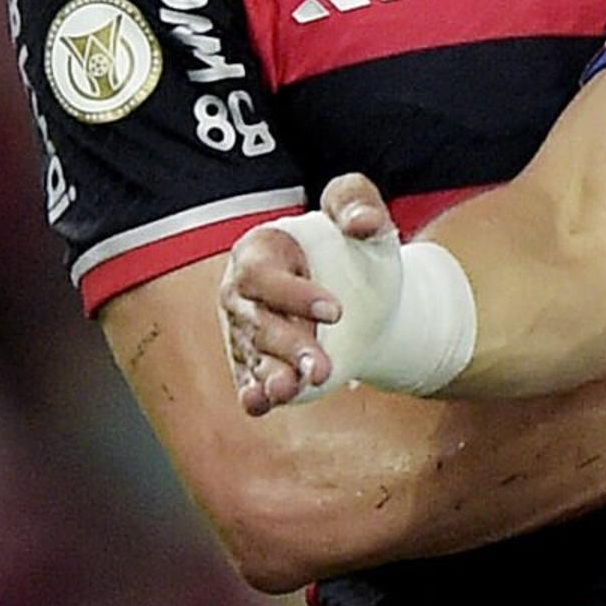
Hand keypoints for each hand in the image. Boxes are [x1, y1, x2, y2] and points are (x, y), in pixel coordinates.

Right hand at [222, 174, 394, 414]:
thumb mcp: (358, 210)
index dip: (294, 295)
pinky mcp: (257, 365)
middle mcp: (243, 295)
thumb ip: (357, 202)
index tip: (336, 311)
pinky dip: (254, 393)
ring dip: (271, 376)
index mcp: (258, 250)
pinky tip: (262, 403)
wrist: (362, 292)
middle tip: (322, 368)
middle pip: (257, 323)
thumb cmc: (351, 242)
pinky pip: (249, 381)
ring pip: (253, 357)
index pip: (262, 275)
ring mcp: (246, 333)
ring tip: (291, 389)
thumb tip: (362, 221)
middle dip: (289, 346)